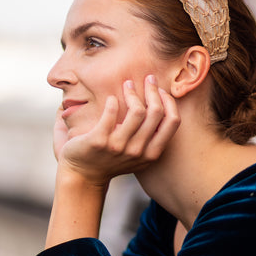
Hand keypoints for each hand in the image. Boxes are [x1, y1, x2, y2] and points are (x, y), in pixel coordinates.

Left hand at [55, 75, 179, 185]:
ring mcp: (118, 147)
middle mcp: (138, 151)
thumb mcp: (138, 154)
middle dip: (153, 91)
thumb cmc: (111, 160)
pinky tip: (111, 99)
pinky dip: (112, 102)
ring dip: (133, 93)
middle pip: (156, 112)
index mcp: (151, 153)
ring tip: (127, 85)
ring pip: (137, 111)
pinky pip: (111, 114)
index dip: (169, 102)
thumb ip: (150, 136)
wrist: (82, 175)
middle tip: (148, 79)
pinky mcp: (99, 141)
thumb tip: (160, 103)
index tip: (160, 91)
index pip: (172, 122)